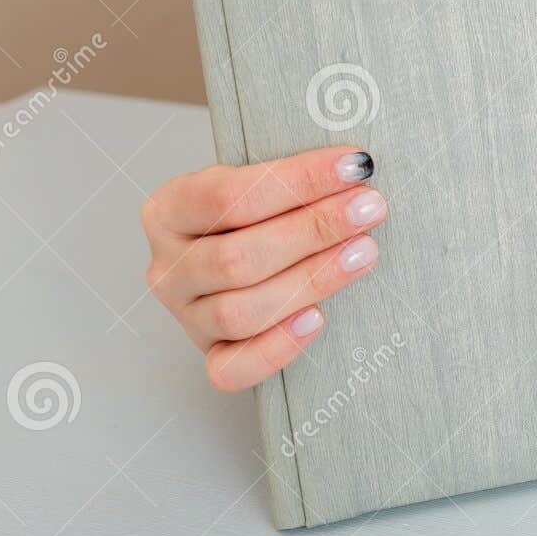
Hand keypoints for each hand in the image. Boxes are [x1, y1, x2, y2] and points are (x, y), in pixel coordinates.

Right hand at [139, 148, 385, 390]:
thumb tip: (352, 167)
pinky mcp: (211, 355)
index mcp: (169, 210)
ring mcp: (186, 316)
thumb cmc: (258, 215)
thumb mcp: (258, 184)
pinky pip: (232, 369)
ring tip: (363, 252)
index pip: (226, 195)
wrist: (247, 255)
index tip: (353, 166)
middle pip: (236, 257)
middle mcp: (169, 266)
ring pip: (240, 311)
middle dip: (313, 230)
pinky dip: (276, 348)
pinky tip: (318, 320)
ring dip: (312, 280)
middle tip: (367, 209)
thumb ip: (289, 179)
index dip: (297, 181)